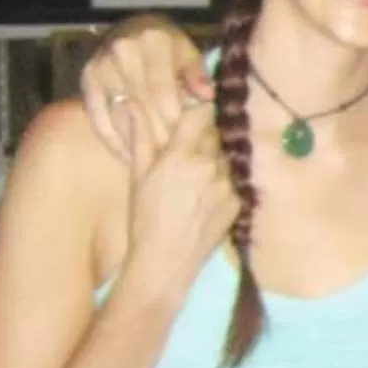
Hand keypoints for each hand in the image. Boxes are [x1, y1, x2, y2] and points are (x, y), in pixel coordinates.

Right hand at [80, 16, 211, 166]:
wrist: (135, 34)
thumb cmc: (171, 51)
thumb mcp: (190, 56)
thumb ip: (197, 76)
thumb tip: (206, 96)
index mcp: (154, 41)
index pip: (161, 88)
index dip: (172, 118)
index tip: (182, 141)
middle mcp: (124, 49)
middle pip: (140, 103)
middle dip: (157, 134)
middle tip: (170, 159)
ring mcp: (101, 64)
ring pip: (119, 114)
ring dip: (136, 142)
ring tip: (154, 164)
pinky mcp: (87, 80)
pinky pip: (99, 119)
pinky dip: (114, 142)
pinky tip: (130, 158)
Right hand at [121, 95, 239, 298]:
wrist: (166, 262)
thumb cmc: (144, 219)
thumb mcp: (138, 176)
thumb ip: (139, 137)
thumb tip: (130, 104)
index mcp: (182, 156)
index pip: (201, 114)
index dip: (198, 109)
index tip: (193, 110)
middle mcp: (210, 166)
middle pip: (216, 134)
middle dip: (205, 134)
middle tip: (192, 143)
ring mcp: (227, 185)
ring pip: (226, 156)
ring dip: (215, 157)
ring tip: (199, 172)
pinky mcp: (238, 202)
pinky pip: (234, 179)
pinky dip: (224, 179)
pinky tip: (208, 192)